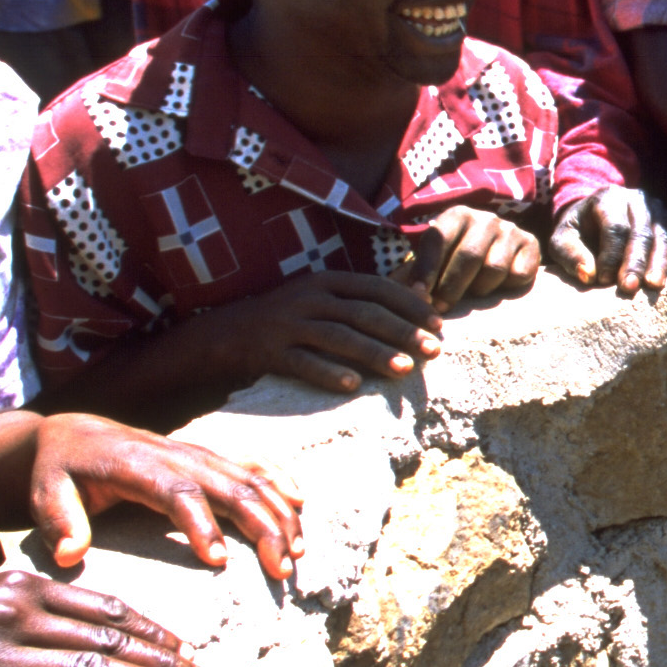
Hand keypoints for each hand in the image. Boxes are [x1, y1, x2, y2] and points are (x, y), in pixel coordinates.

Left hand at [24, 413, 305, 581]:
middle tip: (282, 568)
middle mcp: (175, 454)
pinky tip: (300, 503)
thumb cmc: (58, 471)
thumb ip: (59, 521)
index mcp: (136, 464)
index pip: (178, 491)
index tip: (220, 561)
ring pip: (249, 478)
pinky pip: (252, 463)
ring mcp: (196, 453)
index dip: (202, 524)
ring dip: (279, 512)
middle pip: (230, 485)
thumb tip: (71, 555)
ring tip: (297, 552)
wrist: (73, 433)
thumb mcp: (45, 494)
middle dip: (263, 526)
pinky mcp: (207, 456)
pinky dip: (278, 480)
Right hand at [203, 270, 443, 393]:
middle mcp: (308, 297)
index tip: (438, 324)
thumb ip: (370, 295)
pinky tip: (354, 386)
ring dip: (374, 353)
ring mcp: (287, 324)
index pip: (376, 287)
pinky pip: (303, 363)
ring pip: (338, 337)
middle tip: (433, 350)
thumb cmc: (292, 317)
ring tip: (404, 370)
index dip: (410, 305)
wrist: (227, 333)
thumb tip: (422, 290)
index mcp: (326, 280)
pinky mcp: (269, 351)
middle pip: (363, 312)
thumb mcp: (327, 297)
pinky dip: (329, 373)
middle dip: (402, 331)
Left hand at [401, 204, 540, 311]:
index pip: (439, 240)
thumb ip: (412, 276)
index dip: (427, 269)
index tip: (419, 295)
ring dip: (480, 289)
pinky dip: (506, 287)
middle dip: (452, 287)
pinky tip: (498, 287)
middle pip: (469, 256)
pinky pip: (518, 274)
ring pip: (494, 268)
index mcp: (456, 215)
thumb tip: (395, 293)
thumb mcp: (432, 262)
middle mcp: (485, 217)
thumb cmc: (454, 262)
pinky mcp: (532, 244)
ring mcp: (511, 229)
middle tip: (440, 309)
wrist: (498, 252)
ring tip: (472, 294)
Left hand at [549, 187, 666, 296]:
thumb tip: (589, 276)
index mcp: (607, 198)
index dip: (611, 256)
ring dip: (659, 262)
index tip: (603, 281)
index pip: (614, 228)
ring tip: (654, 285)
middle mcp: (635, 198)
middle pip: (640, 231)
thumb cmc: (579, 232)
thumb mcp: (562, 240)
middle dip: (635, 262)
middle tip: (630, 287)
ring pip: (662, 234)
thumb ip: (570, 256)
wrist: (596, 216)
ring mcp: (655, 206)